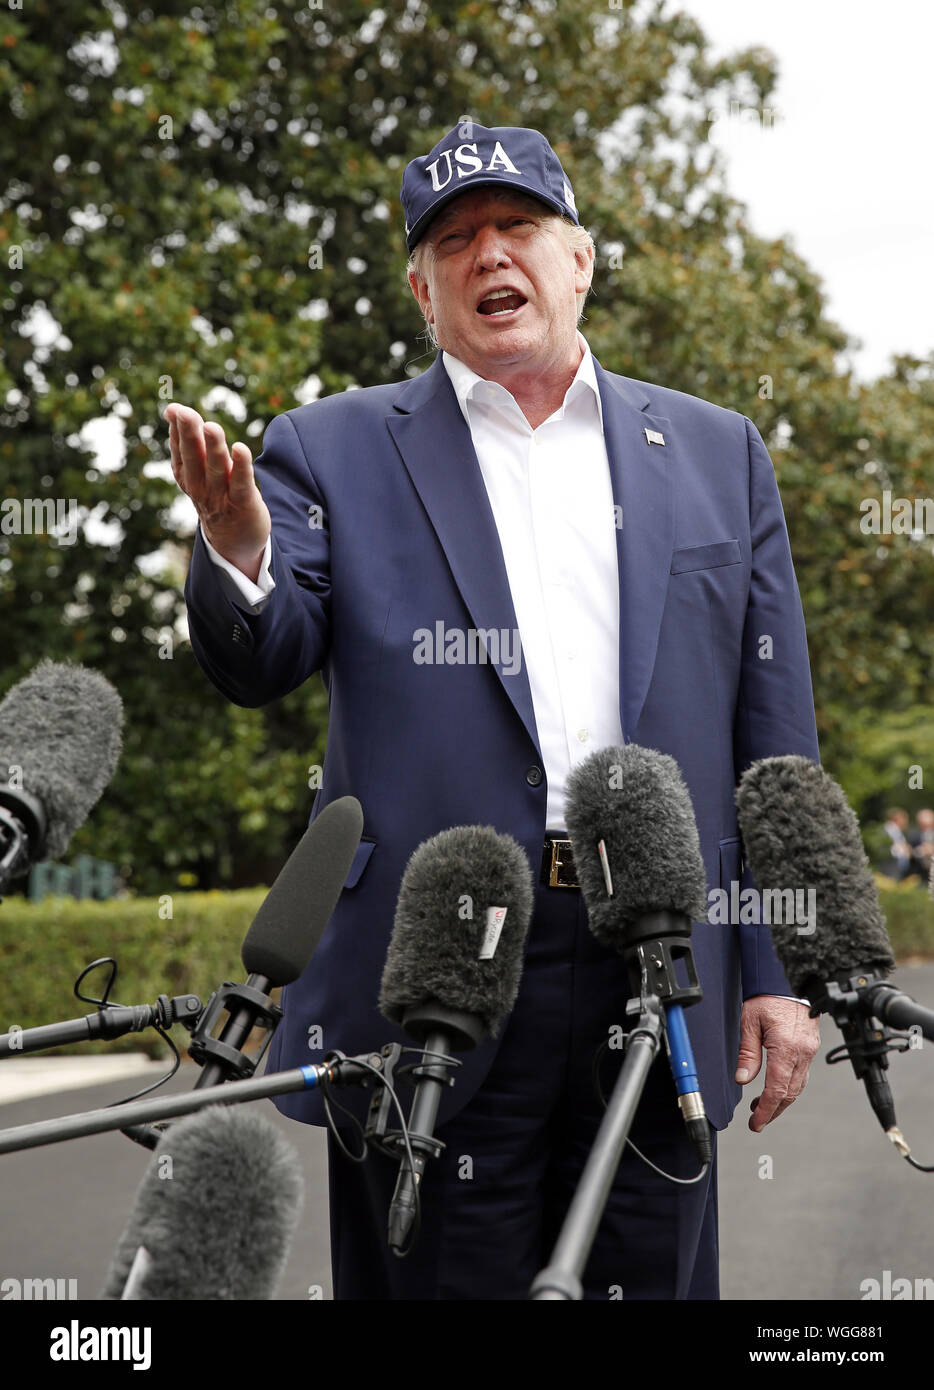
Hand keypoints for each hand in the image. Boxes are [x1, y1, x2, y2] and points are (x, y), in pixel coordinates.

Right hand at [165, 403, 270, 581]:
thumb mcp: (199, 470)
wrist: (235, 542)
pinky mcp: (243, 503)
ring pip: (216, 468)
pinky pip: (241, 483)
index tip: (174, 409)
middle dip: (189, 435)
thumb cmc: (216, 497)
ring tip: (211, 426)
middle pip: (194, 458)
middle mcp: (201, 486)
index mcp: (188, 476)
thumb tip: (174, 409)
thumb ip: (190, 442)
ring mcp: (221, 496)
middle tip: (185, 413)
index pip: (180, 451)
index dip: (177, 430)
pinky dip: (241, 466)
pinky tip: (241, 448)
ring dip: (213, 447)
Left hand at [734, 995, 819, 1131]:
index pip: (776, 1089)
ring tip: (762, 1106)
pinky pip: (802, 1074)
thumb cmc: (768, 996)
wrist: (789, 979)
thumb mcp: (750, 1022)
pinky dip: (789, 1086)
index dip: (766, 1110)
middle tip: (757, 1120)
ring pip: (798, 1086)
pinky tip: (777, 1086)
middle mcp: (802, 1052)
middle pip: (790, 1093)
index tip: (756, 1123)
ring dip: (782, 1100)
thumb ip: (748, 1053)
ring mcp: (809, 1051)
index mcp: (786, 1048)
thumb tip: (742, 1079)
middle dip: (773, 1110)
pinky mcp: (811, 1047)